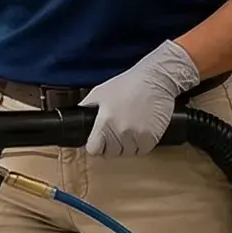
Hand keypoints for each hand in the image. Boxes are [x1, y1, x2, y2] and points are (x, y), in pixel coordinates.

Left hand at [83, 40, 201, 156]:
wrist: (155, 79)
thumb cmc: (128, 83)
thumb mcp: (100, 92)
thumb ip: (87, 107)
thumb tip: (75, 117)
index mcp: (104, 122)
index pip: (94, 149)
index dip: (95, 146)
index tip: (98, 141)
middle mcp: (120, 131)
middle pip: (111, 152)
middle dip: (111, 145)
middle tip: (116, 133)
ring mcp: (137, 136)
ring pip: (127, 152)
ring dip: (127, 145)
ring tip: (129, 130)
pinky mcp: (152, 137)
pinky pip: (143, 150)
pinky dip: (141, 144)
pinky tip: (140, 132)